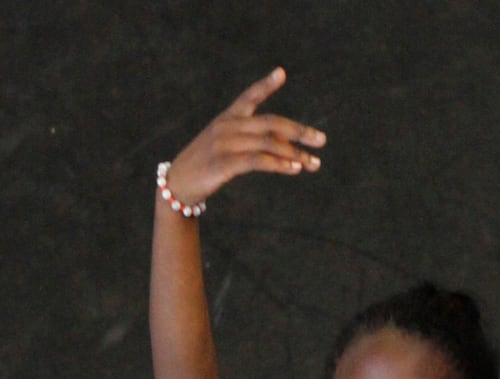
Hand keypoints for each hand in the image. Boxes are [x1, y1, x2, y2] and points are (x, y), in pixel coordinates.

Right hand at [161, 67, 326, 205]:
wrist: (178, 184)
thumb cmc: (207, 165)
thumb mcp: (227, 145)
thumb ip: (253, 140)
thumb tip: (290, 147)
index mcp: (228, 117)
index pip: (249, 96)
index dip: (266, 84)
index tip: (281, 72)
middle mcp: (227, 126)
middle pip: (271, 123)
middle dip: (299, 132)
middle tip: (321, 141)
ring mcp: (224, 144)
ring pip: (268, 143)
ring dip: (295, 154)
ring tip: (314, 164)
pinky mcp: (223, 163)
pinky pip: (257, 161)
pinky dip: (279, 164)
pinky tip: (294, 168)